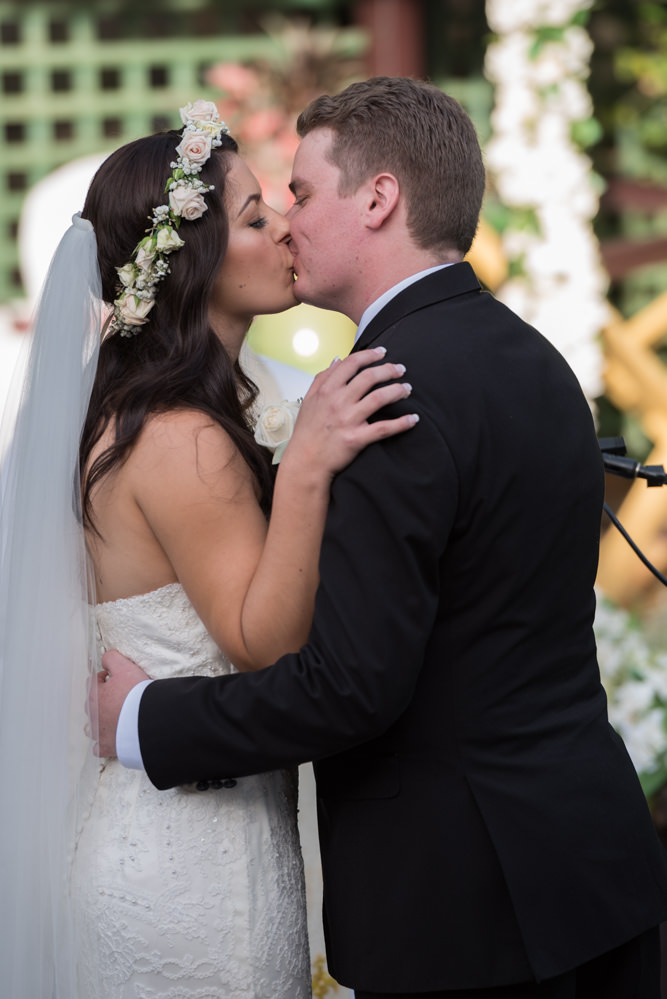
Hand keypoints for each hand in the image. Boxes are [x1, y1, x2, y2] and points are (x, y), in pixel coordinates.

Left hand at [88, 650, 150, 757]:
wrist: (147, 721)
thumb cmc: (136, 695)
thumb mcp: (125, 667)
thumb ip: (111, 658)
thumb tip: (105, 658)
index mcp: (94, 695)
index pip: (92, 682)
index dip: (104, 677)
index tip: (115, 677)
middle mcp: (92, 715)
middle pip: (92, 704)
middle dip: (102, 698)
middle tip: (119, 695)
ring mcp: (98, 733)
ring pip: (92, 727)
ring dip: (99, 721)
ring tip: (113, 717)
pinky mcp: (107, 747)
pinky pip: (99, 747)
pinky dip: (102, 743)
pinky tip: (110, 738)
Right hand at [284, 346, 417, 478]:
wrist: (305, 461)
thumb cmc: (307, 432)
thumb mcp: (309, 400)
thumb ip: (322, 378)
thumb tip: (337, 360)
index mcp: (327, 390)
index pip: (351, 364)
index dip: (369, 355)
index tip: (382, 352)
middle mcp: (338, 402)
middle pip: (369, 377)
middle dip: (389, 370)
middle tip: (401, 369)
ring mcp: (348, 420)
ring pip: (379, 398)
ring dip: (398, 391)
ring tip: (407, 389)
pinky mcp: (356, 438)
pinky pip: (383, 428)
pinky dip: (401, 423)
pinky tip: (413, 419)